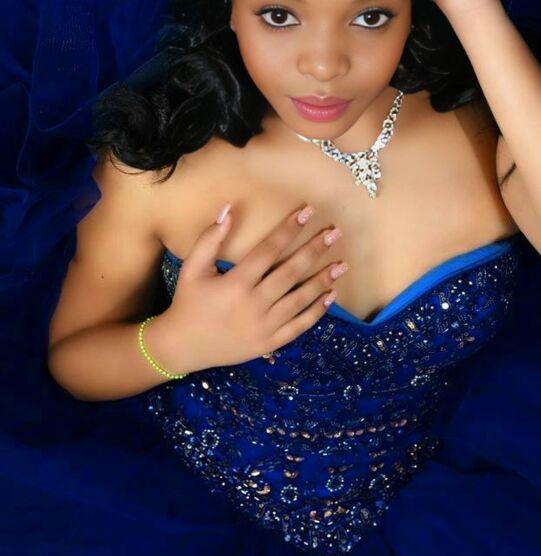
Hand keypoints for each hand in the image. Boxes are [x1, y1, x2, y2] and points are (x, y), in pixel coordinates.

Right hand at [161, 203, 348, 370]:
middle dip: (314, 250)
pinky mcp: (269, 343)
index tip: (307, 212)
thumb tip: (229, 209)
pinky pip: (299, 327)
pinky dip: (316, 312)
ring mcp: (264, 327)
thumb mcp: (192, 268)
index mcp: (235, 284)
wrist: (184, 346)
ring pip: (300, 300)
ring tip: (342, 264)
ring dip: (322, 281)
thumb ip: (210, 239)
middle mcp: (253, 305)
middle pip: (290, 273)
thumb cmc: (189, 302)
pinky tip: (330, 296)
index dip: (289, 229)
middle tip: (334, 233)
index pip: (268, 250)